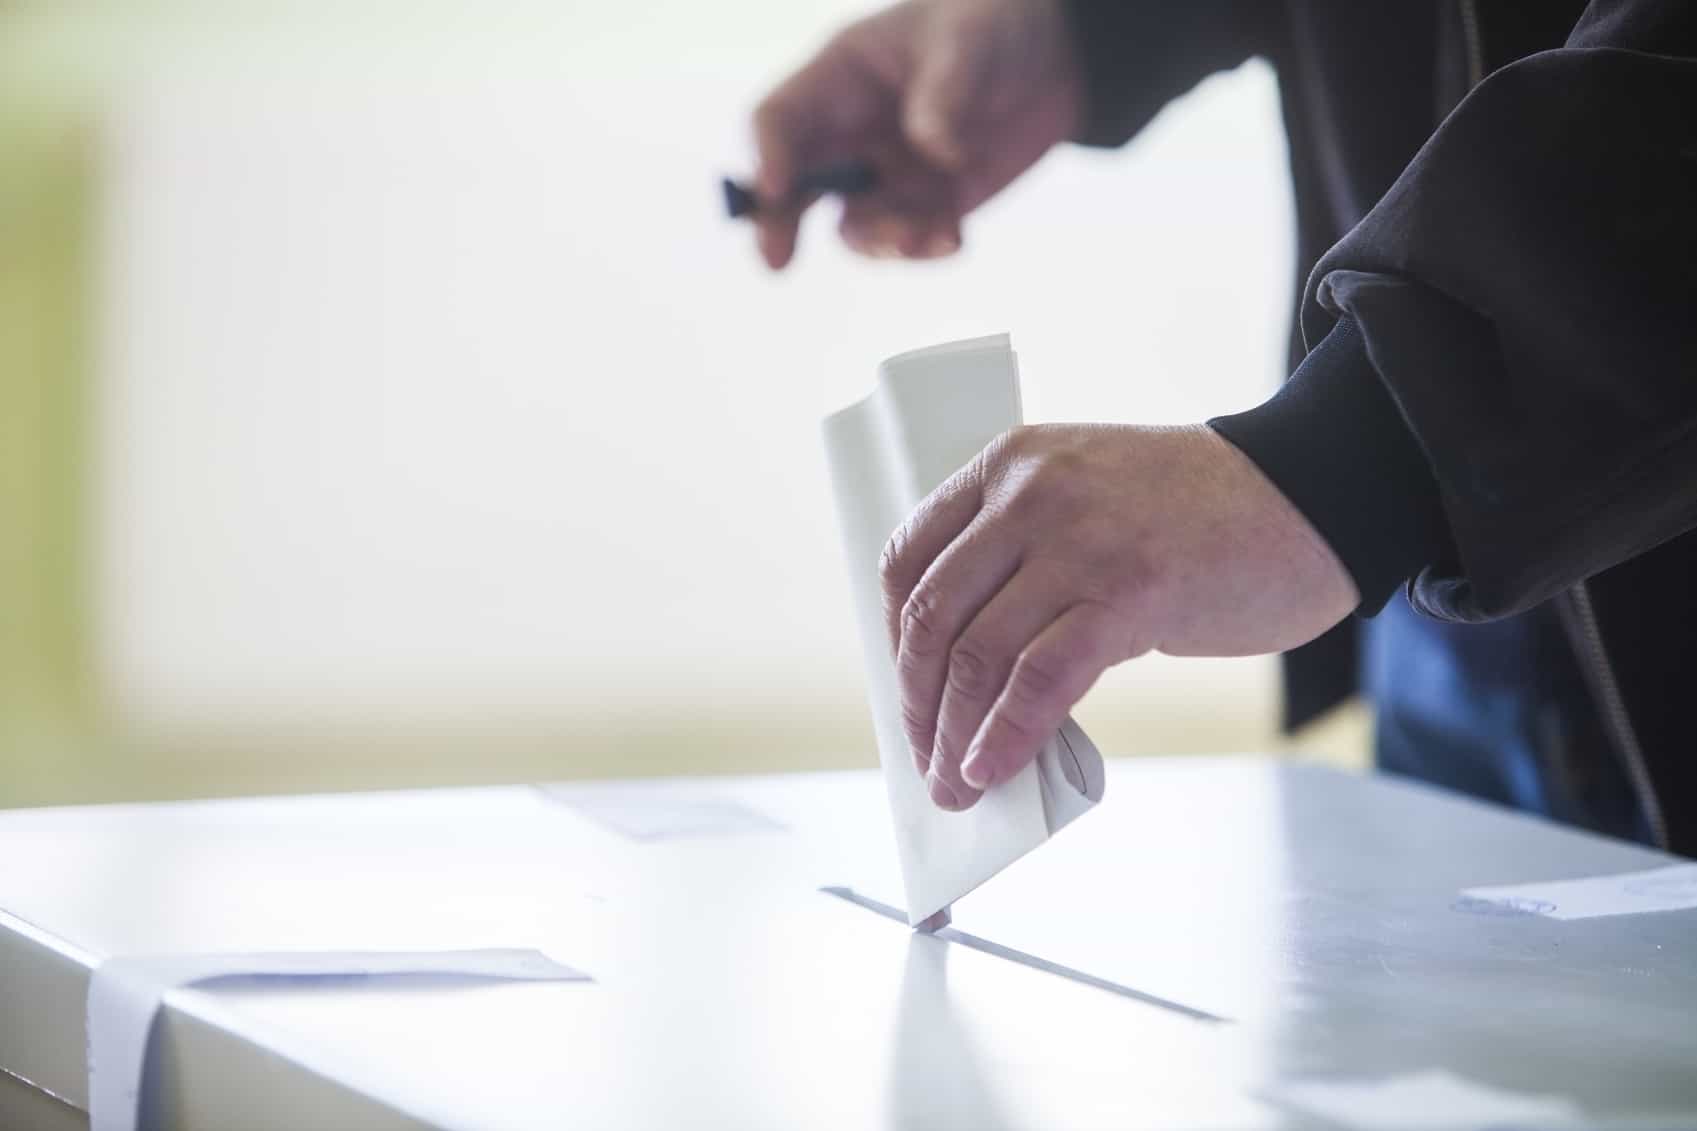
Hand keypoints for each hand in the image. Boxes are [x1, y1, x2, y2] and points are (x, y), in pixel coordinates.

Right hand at [751, 0, 1082, 267]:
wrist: (1055, 59)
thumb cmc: (995, 26)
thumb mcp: (971, 41)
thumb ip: (946, 92)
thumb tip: (934, 152)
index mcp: (841, 78)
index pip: (782, 118)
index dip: (769, 154)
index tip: (776, 190)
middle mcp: (852, 132)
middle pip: (795, 183)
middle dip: (780, 223)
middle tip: (776, 261)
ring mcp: (887, 174)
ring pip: (855, 225)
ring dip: (881, 242)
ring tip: (925, 237)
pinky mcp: (927, 204)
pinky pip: (911, 240)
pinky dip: (927, 248)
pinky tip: (955, 239)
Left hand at [880, 423, 1357, 810]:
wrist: (1311, 494)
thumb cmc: (1199, 514)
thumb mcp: (1088, 498)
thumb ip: (1025, 554)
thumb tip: (968, 667)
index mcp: (1010, 462)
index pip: (909, 555)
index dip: (894, 634)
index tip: (907, 688)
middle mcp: (1031, 493)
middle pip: (934, 613)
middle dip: (917, 700)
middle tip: (923, 755)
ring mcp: (1079, 541)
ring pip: (979, 653)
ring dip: (954, 735)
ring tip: (954, 784)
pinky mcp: (1129, 592)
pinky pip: (1040, 679)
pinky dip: (1005, 735)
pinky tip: (992, 769)